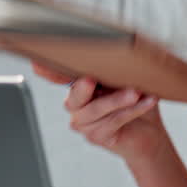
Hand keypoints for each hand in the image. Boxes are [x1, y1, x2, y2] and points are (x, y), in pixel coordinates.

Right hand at [32, 62, 165, 160]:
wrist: (149, 132)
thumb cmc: (136, 101)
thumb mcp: (125, 78)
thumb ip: (111, 67)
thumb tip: (113, 50)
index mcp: (78, 85)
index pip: (57, 75)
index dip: (47, 70)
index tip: (37, 62)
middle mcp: (76, 104)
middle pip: (74, 96)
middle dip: (83, 87)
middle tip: (91, 79)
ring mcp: (83, 123)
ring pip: (96, 110)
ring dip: (118, 100)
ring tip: (136, 92)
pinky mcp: (97, 136)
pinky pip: (113, 121)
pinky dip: (133, 110)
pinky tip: (147, 101)